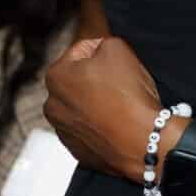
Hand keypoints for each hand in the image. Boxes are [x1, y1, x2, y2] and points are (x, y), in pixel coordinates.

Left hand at [44, 35, 161, 180]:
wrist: (143, 142)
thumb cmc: (128, 97)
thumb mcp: (117, 48)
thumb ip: (101, 43)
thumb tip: (98, 50)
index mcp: (56, 76)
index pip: (81, 52)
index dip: (103, 53)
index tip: (118, 63)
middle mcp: (52, 106)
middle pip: (78, 81)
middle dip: (95, 80)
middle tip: (120, 85)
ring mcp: (63, 132)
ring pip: (82, 107)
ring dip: (96, 103)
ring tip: (120, 106)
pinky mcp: (78, 152)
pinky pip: (89, 131)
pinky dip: (100, 126)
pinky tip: (117, 124)